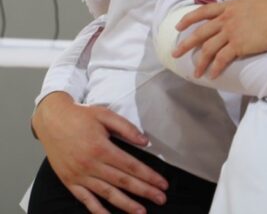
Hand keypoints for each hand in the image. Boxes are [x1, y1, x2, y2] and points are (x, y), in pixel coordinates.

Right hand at [31, 92, 167, 213]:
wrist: (50, 120)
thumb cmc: (79, 117)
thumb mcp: (105, 115)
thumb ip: (127, 128)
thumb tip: (145, 142)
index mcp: (101, 148)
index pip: (131, 166)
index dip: (149, 176)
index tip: (162, 184)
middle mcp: (90, 165)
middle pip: (122, 181)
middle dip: (144, 191)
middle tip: (161, 199)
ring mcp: (78, 175)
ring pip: (106, 193)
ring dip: (125, 204)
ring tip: (141, 212)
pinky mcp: (69, 181)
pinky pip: (84, 199)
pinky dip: (97, 210)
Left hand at [173, 0, 266, 78]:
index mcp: (230, 6)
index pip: (203, 12)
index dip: (189, 20)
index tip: (178, 27)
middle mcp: (227, 20)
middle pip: (200, 33)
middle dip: (185, 45)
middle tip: (175, 54)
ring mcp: (232, 33)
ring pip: (208, 49)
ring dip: (200, 62)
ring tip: (195, 73)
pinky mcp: (239, 46)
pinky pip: (222, 59)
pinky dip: (215, 68)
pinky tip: (212, 75)